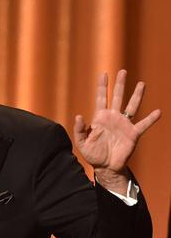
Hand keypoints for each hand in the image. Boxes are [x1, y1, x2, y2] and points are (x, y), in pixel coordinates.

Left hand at [73, 70, 160, 194]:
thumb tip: (79, 116)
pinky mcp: (133, 134)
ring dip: (136, 95)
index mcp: (100, 118)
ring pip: (132, 106)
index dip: (102, 86)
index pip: (101, 98)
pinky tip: (157, 112)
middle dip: (120, 84)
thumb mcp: (81, 142)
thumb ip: (79, 129)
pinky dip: (150, 119)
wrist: (105, 167)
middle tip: (123, 71)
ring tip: (141, 84)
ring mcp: (124, 125)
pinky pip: (143, 124)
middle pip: (117, 97)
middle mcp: (113, 118)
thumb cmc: (93, 154)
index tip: (103, 73)